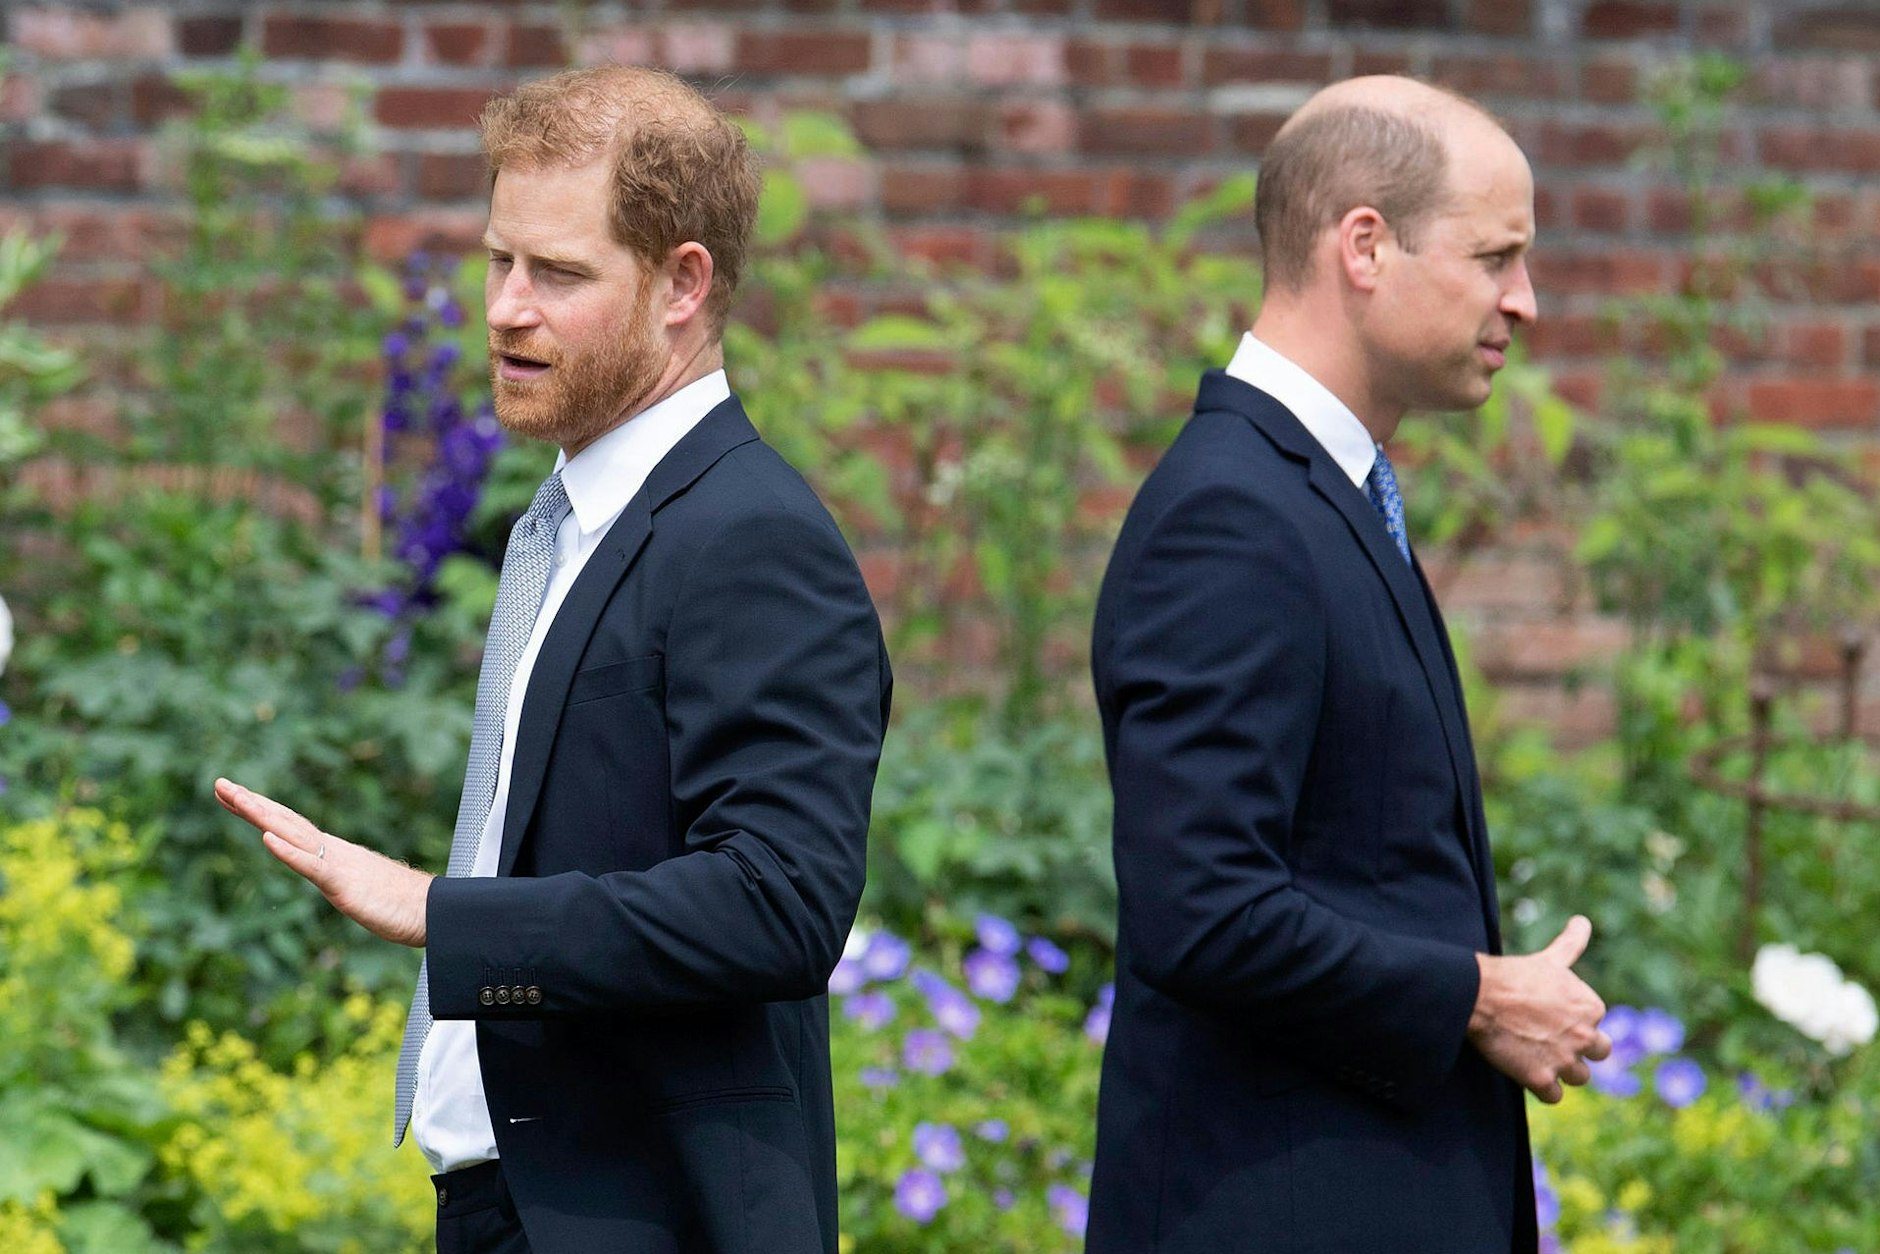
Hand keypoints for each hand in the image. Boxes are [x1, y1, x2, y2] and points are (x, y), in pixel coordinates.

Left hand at [214, 778, 431, 947]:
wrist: (433, 911)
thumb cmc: (400, 904)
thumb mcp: (359, 888)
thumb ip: (342, 877)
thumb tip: (333, 875)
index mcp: (332, 852)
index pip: (288, 825)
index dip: (259, 808)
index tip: (231, 794)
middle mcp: (332, 850)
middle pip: (285, 821)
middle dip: (250, 802)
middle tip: (219, 783)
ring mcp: (337, 864)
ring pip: (293, 834)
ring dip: (262, 816)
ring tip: (236, 798)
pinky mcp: (344, 884)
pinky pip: (312, 865)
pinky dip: (288, 851)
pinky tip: (267, 839)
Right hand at [1467, 915, 1610, 1102]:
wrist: (1479, 994)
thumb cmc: (1514, 974)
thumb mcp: (1549, 959)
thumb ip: (1571, 943)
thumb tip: (1583, 920)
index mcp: (1591, 1006)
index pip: (1596, 1023)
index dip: (1574, 1022)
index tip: (1551, 1016)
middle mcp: (1584, 1035)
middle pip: (1598, 1053)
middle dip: (1579, 1050)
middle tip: (1551, 1041)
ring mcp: (1565, 1060)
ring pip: (1579, 1077)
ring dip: (1562, 1071)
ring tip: (1537, 1056)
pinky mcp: (1542, 1079)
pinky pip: (1555, 1096)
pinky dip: (1543, 1089)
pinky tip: (1527, 1072)